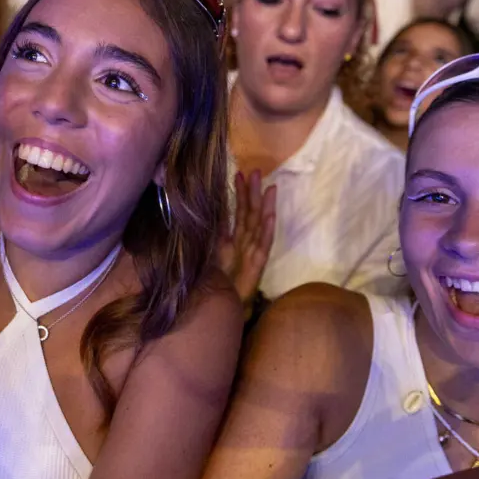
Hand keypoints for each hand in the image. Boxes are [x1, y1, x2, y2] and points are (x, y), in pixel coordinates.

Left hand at [216, 171, 275, 307]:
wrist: (217, 307)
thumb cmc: (212, 282)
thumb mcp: (208, 252)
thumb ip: (212, 234)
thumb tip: (208, 213)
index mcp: (232, 241)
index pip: (238, 212)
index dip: (239, 194)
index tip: (237, 175)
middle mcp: (244, 244)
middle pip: (251, 214)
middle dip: (253, 192)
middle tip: (255, 170)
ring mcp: (253, 254)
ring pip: (260, 225)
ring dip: (264, 205)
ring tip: (268, 187)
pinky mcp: (257, 265)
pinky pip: (264, 245)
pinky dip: (267, 230)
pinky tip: (270, 216)